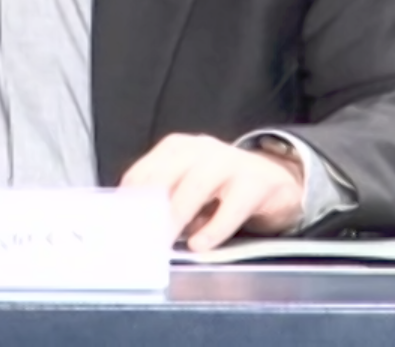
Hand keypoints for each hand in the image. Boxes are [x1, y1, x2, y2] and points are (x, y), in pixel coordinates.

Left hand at [118, 133, 305, 251]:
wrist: (275, 182)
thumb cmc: (222, 189)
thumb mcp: (188, 190)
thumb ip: (165, 203)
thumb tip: (138, 231)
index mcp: (176, 149)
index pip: (142, 172)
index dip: (127, 201)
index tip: (118, 226)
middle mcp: (200, 149)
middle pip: (165, 174)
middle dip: (147, 207)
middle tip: (136, 235)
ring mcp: (230, 161)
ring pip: (197, 185)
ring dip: (176, 215)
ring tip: (164, 240)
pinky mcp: (256, 182)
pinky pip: (233, 206)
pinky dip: (214, 228)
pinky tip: (201, 244)